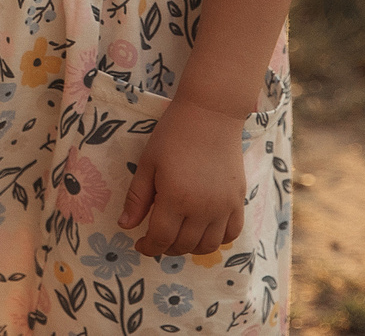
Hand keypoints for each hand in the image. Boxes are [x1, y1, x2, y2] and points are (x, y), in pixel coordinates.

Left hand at [118, 99, 246, 259]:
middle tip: (156, 239)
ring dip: (190, 247)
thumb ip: (137, 198)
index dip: (149, 247)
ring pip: (209, 245)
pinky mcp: (238, 201)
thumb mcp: (148, 163)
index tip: (140, 244)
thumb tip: (125, 226)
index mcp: (176, 199)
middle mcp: (203, 209)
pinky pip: (232, 233)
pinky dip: (217, 239)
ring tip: (178, 237)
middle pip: (184, 245)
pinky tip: (203, 231)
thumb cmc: (173, 136)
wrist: (210, 116)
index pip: (161, 238)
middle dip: (166, 247)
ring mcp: (224, 207)